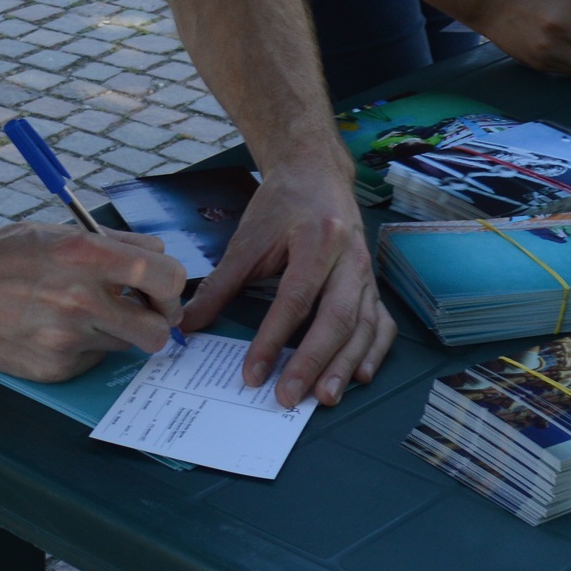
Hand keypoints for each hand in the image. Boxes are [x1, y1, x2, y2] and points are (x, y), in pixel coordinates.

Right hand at [0, 223, 184, 382]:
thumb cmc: (7, 253)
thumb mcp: (62, 233)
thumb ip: (115, 245)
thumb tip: (159, 259)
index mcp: (87, 255)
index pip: (166, 277)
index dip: (172, 287)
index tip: (161, 290)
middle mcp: (80, 299)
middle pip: (157, 330)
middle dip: (157, 323)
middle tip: (141, 313)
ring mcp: (66, 339)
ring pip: (124, 345)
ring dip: (114, 332)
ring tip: (81, 315)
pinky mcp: (53, 368)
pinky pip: (92, 361)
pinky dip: (83, 349)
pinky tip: (54, 331)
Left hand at [180, 156, 393, 408]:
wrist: (317, 172)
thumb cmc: (281, 204)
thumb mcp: (247, 238)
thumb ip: (220, 284)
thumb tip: (188, 323)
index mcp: (317, 239)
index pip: (296, 299)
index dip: (274, 339)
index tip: (253, 373)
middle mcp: (350, 257)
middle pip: (337, 317)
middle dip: (314, 362)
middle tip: (290, 398)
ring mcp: (367, 273)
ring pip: (364, 325)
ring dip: (345, 365)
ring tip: (325, 398)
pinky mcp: (373, 285)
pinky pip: (382, 323)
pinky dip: (373, 352)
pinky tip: (360, 377)